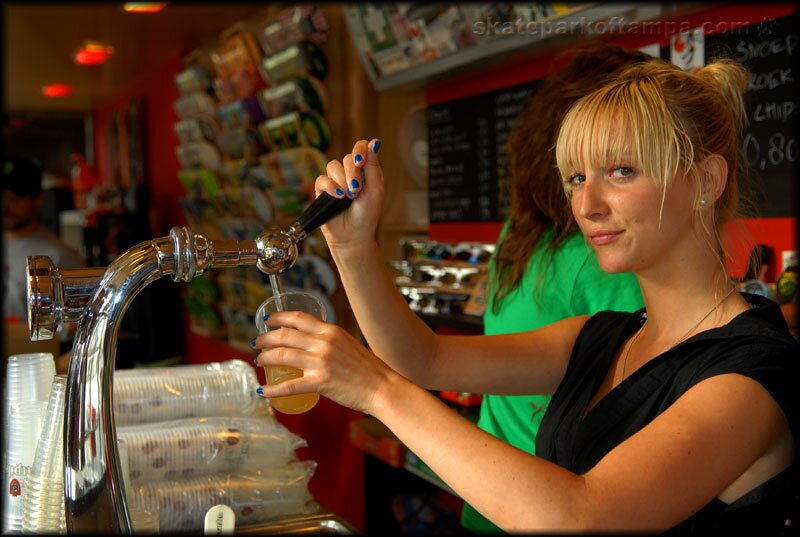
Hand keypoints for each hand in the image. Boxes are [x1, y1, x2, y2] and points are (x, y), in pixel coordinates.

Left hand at [253, 309, 396, 413]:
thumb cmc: (369, 369)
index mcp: (330, 331)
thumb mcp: (348, 344)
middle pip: (285, 335)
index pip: (298, 318)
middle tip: (257, 342)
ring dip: (265, 358)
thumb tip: (312, 344)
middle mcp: (323, 342)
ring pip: (282, 356)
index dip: (278, 317)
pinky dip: (272, 389)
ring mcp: (321, 362)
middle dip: (266, 338)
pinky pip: (289, 386)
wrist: (382, 387)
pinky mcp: (320, 382)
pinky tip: (263, 391)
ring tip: (259, 360)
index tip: (267, 320)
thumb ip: (329, 342)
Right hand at [314, 139, 383, 251]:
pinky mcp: (322, 191)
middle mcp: (350, 174)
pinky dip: (330, 187)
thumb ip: (372, 166)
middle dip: (352, 172)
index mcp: (365, 171)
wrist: (354, 236)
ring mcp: (335, 182)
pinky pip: (322, 179)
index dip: (359, 150)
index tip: (360, 161)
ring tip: (348, 195)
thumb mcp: (375, 189)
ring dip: (342, 179)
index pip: (360, 149)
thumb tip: (374, 141)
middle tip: (356, 189)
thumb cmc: (367, 215)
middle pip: (346, 158)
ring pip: (332, 166)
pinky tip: (338, 196)